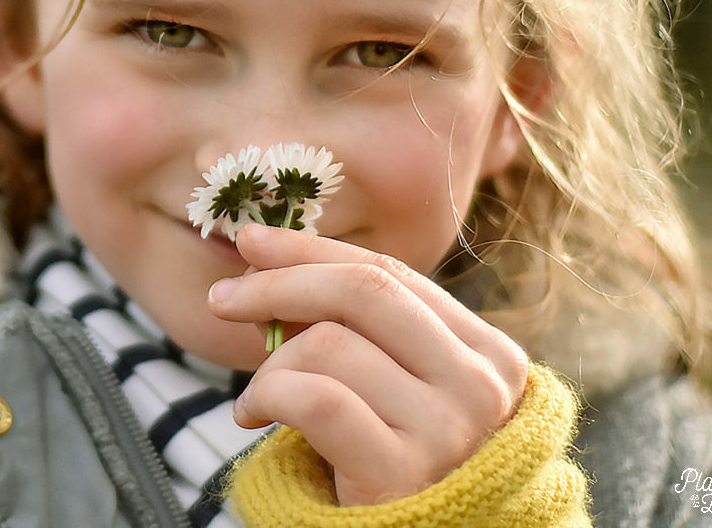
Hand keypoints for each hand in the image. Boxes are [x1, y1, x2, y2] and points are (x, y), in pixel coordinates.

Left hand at [207, 225, 529, 506]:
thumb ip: (347, 325)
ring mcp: (448, 429)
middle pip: (362, 291)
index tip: (252, 241)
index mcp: (487, 352)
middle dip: (278, 284)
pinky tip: (254, 416)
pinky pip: (313, 398)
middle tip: (223, 299)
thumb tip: (261, 254)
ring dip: (270, 366)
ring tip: (260, 398)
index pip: (390, 274)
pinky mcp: (403, 471)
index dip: (312, 250)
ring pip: (328, 344)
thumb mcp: (384, 383)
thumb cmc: (388, 461)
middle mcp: (480, 386)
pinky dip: (266, 395)